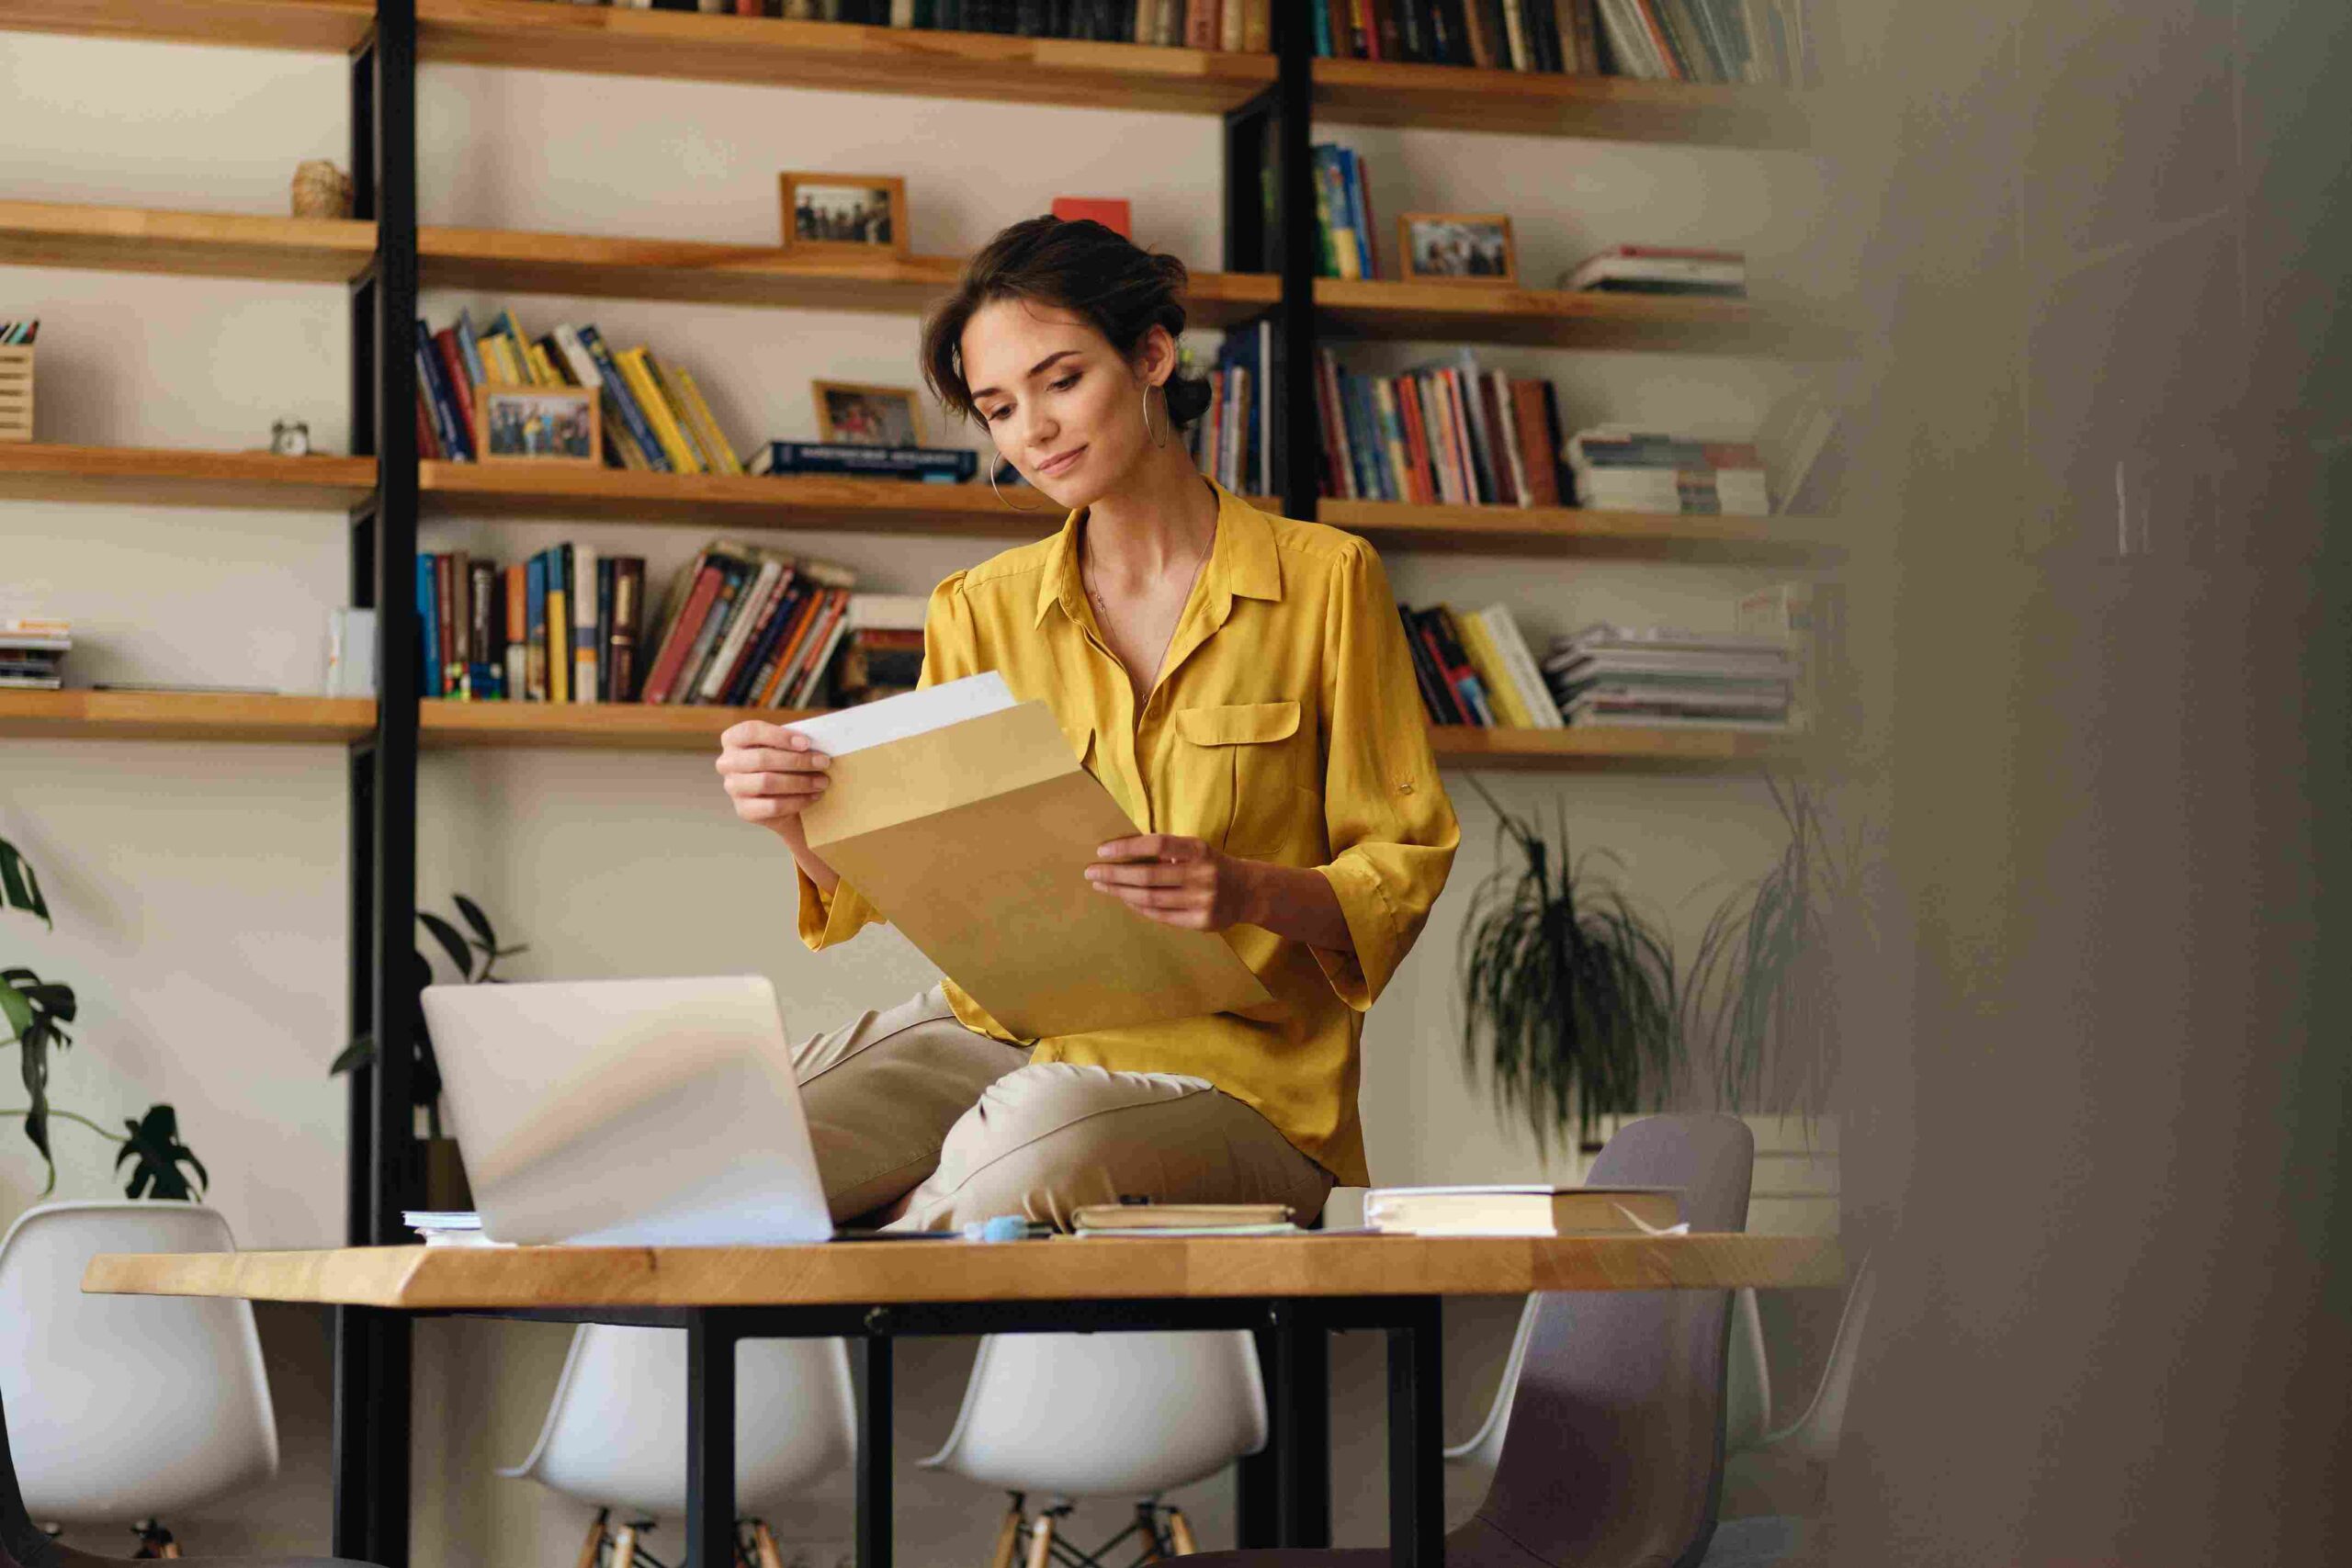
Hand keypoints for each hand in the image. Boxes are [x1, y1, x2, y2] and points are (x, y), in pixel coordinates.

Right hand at [715, 720, 831, 835]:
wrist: (785, 800)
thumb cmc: (786, 765)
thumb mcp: (787, 748)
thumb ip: (794, 743)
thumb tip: (817, 743)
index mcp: (733, 739)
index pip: (751, 731)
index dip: (779, 736)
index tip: (806, 743)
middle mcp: (727, 762)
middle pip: (761, 758)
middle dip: (797, 761)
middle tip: (824, 762)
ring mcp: (733, 787)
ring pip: (766, 782)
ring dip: (800, 782)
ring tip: (822, 781)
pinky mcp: (744, 810)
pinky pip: (772, 805)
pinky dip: (797, 801)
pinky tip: (814, 796)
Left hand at [1085, 835, 1258, 932]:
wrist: (1249, 891)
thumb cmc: (1211, 865)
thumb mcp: (1196, 850)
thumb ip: (1168, 852)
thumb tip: (1123, 853)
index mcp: (1199, 850)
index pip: (1157, 845)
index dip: (1127, 847)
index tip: (1102, 850)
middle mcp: (1202, 874)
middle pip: (1148, 876)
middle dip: (1114, 874)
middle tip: (1091, 872)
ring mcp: (1202, 901)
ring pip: (1150, 898)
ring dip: (1120, 892)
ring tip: (1101, 886)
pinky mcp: (1201, 922)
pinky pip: (1160, 915)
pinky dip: (1138, 907)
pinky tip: (1124, 899)